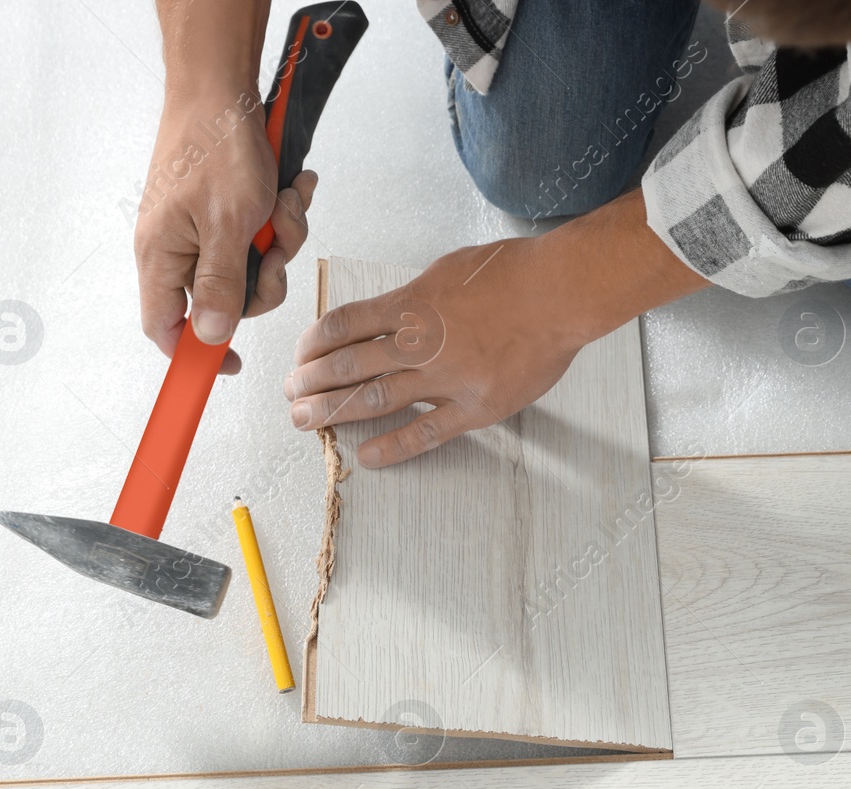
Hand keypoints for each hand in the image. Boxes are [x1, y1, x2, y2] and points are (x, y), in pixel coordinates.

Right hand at [134, 93, 313, 372]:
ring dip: (281, 240)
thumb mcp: (228, 222)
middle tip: (276, 243)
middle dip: (266, 276)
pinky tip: (291, 189)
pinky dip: (282, 217)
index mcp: (161, 256)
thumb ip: (221, 284)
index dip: (196, 353)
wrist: (224, 88)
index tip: (231, 364)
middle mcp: (179, 249)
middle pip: (228, 301)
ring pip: (255, 269)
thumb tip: (211, 336)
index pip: (165, 327)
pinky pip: (264, 238)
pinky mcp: (230, 215)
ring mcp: (205, 231)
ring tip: (284, 203)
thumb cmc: (216, 146)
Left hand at [286, 189, 708, 466]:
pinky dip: (393, 446)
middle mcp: (420, 342)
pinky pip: (425, 432)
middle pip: (349, 364)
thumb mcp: (449, 269)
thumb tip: (389, 314)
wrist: (561, 293)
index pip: (345, 324)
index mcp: (412, 304)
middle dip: (312, 381)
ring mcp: (446, 377)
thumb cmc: (514, 273)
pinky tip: (366, 457)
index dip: (315, 343)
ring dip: (333, 411)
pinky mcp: (474, 406)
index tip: (300, 355)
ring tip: (305, 421)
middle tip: (289, 394)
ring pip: (375, 398)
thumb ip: (416, 296)